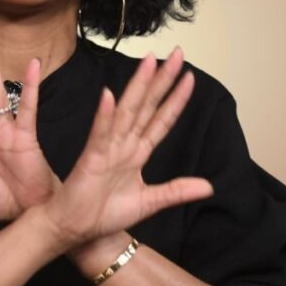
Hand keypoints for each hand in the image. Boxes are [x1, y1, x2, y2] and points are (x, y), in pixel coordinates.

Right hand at [39, 47, 214, 249]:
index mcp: (137, 153)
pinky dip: (105, 116)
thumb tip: (209, 187)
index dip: (176, 99)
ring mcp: (107, 149)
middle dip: (162, 80)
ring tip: (149, 62)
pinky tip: (110, 97)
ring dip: (138, 87)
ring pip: (127, 113)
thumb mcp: (149, 202)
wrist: (76, 232)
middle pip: (147, 106)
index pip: (161, 120)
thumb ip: (177, 191)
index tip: (190, 77)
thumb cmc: (104, 215)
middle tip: (176, 53)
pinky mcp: (91, 159)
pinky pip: (99, 135)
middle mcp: (124, 145)